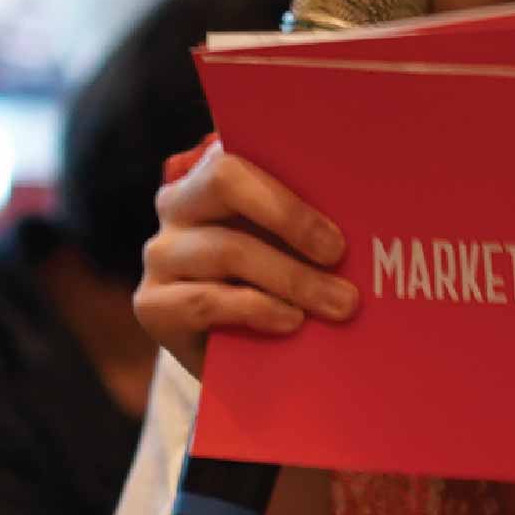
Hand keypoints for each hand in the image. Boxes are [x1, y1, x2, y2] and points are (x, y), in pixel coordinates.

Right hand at [136, 140, 356, 378]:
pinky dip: (256, 309)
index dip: (289, 174)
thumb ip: (309, 223)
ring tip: (337, 304)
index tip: (337, 219)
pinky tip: (290, 320)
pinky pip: (206, 299)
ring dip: (291, 277)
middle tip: (340, 255)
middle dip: (290, 217)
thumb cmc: (276, 290)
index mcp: (212, 175)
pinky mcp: (151, 304)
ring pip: (226, 248)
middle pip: (224, 180)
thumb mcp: (294, 248)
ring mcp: (160, 253)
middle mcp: (177, 204)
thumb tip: (364, 213)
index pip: (242, 149)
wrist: (235, 365)